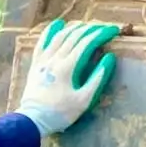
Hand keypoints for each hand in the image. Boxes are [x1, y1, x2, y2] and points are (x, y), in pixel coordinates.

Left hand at [18, 19, 120, 136]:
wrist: (32, 121)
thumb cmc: (60, 113)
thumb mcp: (84, 100)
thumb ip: (97, 78)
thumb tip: (109, 57)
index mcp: (68, 67)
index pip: (88, 43)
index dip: (102, 34)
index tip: (113, 31)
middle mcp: (55, 59)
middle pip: (75, 36)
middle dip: (92, 29)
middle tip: (104, 28)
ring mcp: (43, 60)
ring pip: (60, 36)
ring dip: (75, 28)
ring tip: (87, 26)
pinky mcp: (35, 64)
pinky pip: (42, 42)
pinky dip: (51, 31)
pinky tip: (58, 24)